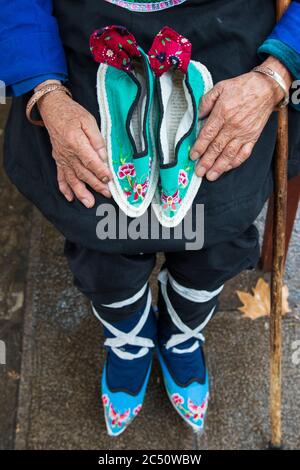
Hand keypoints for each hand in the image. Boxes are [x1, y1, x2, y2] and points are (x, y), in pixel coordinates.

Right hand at [37, 80, 111, 207]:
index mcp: (76, 142)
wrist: (53, 109)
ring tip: (89, 203)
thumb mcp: (89, 121)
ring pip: (72, 178)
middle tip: (107, 194)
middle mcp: (68, 153)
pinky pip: (60, 176)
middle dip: (96, 185)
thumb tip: (104, 157)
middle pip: (83, 173)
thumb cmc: (73, 113)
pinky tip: (69, 197)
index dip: (100, 171)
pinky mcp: (58, 160)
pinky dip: (64, 188)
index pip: (90, 161)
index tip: (109, 179)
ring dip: (80, 192)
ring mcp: (62, 158)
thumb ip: (97, 140)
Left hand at [190, 57, 291, 180]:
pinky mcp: (253, 137)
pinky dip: (235, 162)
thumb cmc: (241, 87)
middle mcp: (233, 126)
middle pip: (217, 148)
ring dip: (219, 167)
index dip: (199, 147)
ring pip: (229, 154)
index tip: (192, 156)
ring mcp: (244, 133)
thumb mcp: (220, 88)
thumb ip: (206, 101)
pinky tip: (226, 168)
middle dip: (206, 162)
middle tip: (198, 172)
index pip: (208, 134)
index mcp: (223, 113)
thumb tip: (198, 116)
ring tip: (210, 176)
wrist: (265, 88)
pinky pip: (243, 154)